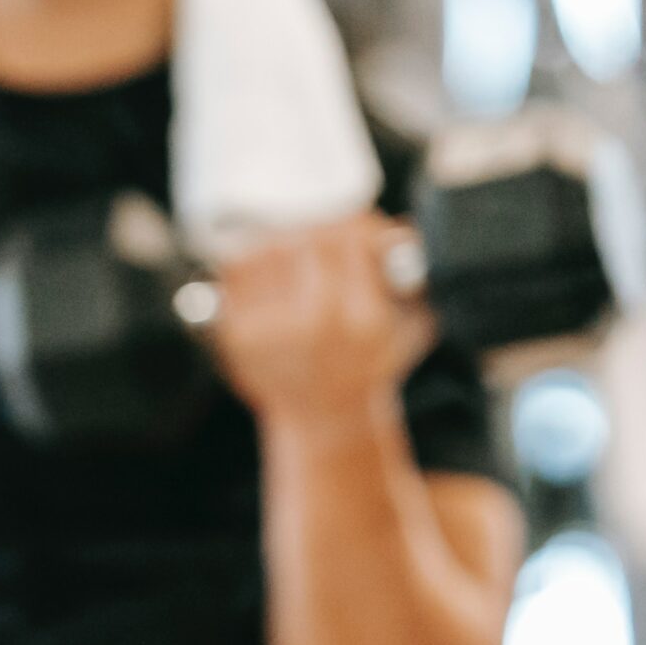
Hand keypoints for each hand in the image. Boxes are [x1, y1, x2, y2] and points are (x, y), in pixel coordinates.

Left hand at [210, 214, 434, 432]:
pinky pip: (233, 275)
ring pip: (266, 251)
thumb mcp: (411, 325)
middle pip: (305, 240)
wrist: (323, 418)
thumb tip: (400, 231)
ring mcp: (270, 331)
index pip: (350, 238)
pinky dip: (249, 263)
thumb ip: (412, 276)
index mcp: (362, 317)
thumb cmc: (369, 367)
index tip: (356, 232)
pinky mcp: (236, 337)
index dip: (355, 227)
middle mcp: (315, 323)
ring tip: (292, 254)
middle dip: (317, 234)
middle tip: (321, 241)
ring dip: (281, 243)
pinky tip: (264, 271)